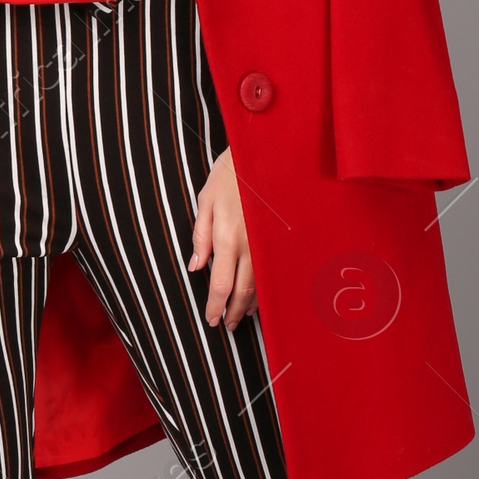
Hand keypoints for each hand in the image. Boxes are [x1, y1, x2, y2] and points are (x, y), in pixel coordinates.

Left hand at [189, 148, 257, 329]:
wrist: (270, 153)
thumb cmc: (232, 172)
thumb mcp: (206, 199)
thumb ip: (200, 235)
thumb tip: (196, 266)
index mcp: (227, 237)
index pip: (221, 284)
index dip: (215, 307)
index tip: (211, 319)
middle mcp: (251, 246)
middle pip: (243, 292)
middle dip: (234, 312)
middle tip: (227, 325)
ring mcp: (270, 244)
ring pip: (262, 285)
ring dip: (251, 304)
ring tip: (242, 315)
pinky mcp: (283, 239)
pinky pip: (275, 272)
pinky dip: (267, 288)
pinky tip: (262, 294)